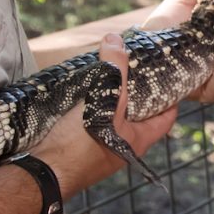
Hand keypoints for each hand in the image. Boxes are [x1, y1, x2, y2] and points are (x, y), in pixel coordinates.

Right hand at [31, 34, 181, 189]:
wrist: (42, 173)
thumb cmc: (80, 144)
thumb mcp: (105, 101)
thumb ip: (114, 70)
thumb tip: (115, 39)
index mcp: (139, 140)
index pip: (166, 117)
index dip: (170, 97)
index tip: (168, 76)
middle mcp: (123, 146)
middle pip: (138, 114)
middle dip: (137, 91)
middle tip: (134, 66)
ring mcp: (101, 147)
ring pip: (113, 116)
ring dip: (112, 96)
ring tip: (109, 72)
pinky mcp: (79, 146)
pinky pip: (92, 121)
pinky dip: (92, 105)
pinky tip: (85, 90)